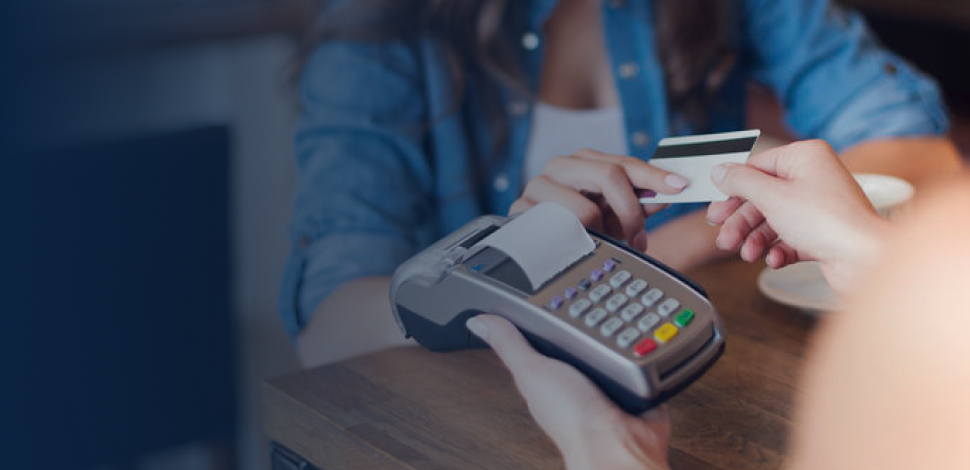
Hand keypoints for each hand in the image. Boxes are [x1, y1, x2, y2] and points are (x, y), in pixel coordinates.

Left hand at [466, 315, 671, 469]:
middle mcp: (576, 377)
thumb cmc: (572, 420)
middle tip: (595, 295)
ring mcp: (606, 381)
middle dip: (590, 315)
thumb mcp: (532, 371)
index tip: (551, 289)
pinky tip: (641, 340)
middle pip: (580, 334)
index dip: (546, 312)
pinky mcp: (633, 383)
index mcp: (546, 374)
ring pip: (612, 341)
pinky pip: (640, 356)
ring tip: (620, 315)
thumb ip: (509, 345)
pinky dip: (644, 347)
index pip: (542, 334)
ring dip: (620, 330)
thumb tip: (479, 322)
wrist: (617, 443)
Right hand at [511, 149, 686, 251]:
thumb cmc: (576, 225)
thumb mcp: (612, 215)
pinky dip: (575, 241)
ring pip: (585, 208)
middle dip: (631, 210)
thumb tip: (666, 194)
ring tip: (598, 242)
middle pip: (608, 175)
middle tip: (639, 238)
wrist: (532, 243)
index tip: (678, 187)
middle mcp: (560, 166)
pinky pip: (559, 230)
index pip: (624, 163)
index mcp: (583, 160)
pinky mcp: (521, 210)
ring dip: (601, 231)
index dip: (654, 175)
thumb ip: (638, 203)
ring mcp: (538, 185)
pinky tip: (575, 246)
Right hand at [706, 140, 888, 291]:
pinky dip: (778, 249)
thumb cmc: (826, 222)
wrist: (865, 260)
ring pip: (774, 220)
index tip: (717, 209)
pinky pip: (790, 238)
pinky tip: (773, 259)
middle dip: (742, 222)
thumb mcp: (772, 196)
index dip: (734, 190)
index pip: (757, 167)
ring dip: (756, 239)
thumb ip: (741, 182)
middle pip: (763, 197)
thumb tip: (720, 170)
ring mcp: (819, 206)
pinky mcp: (823, 233)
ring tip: (747, 254)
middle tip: (725, 238)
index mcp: (805, 157)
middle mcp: (814, 178)